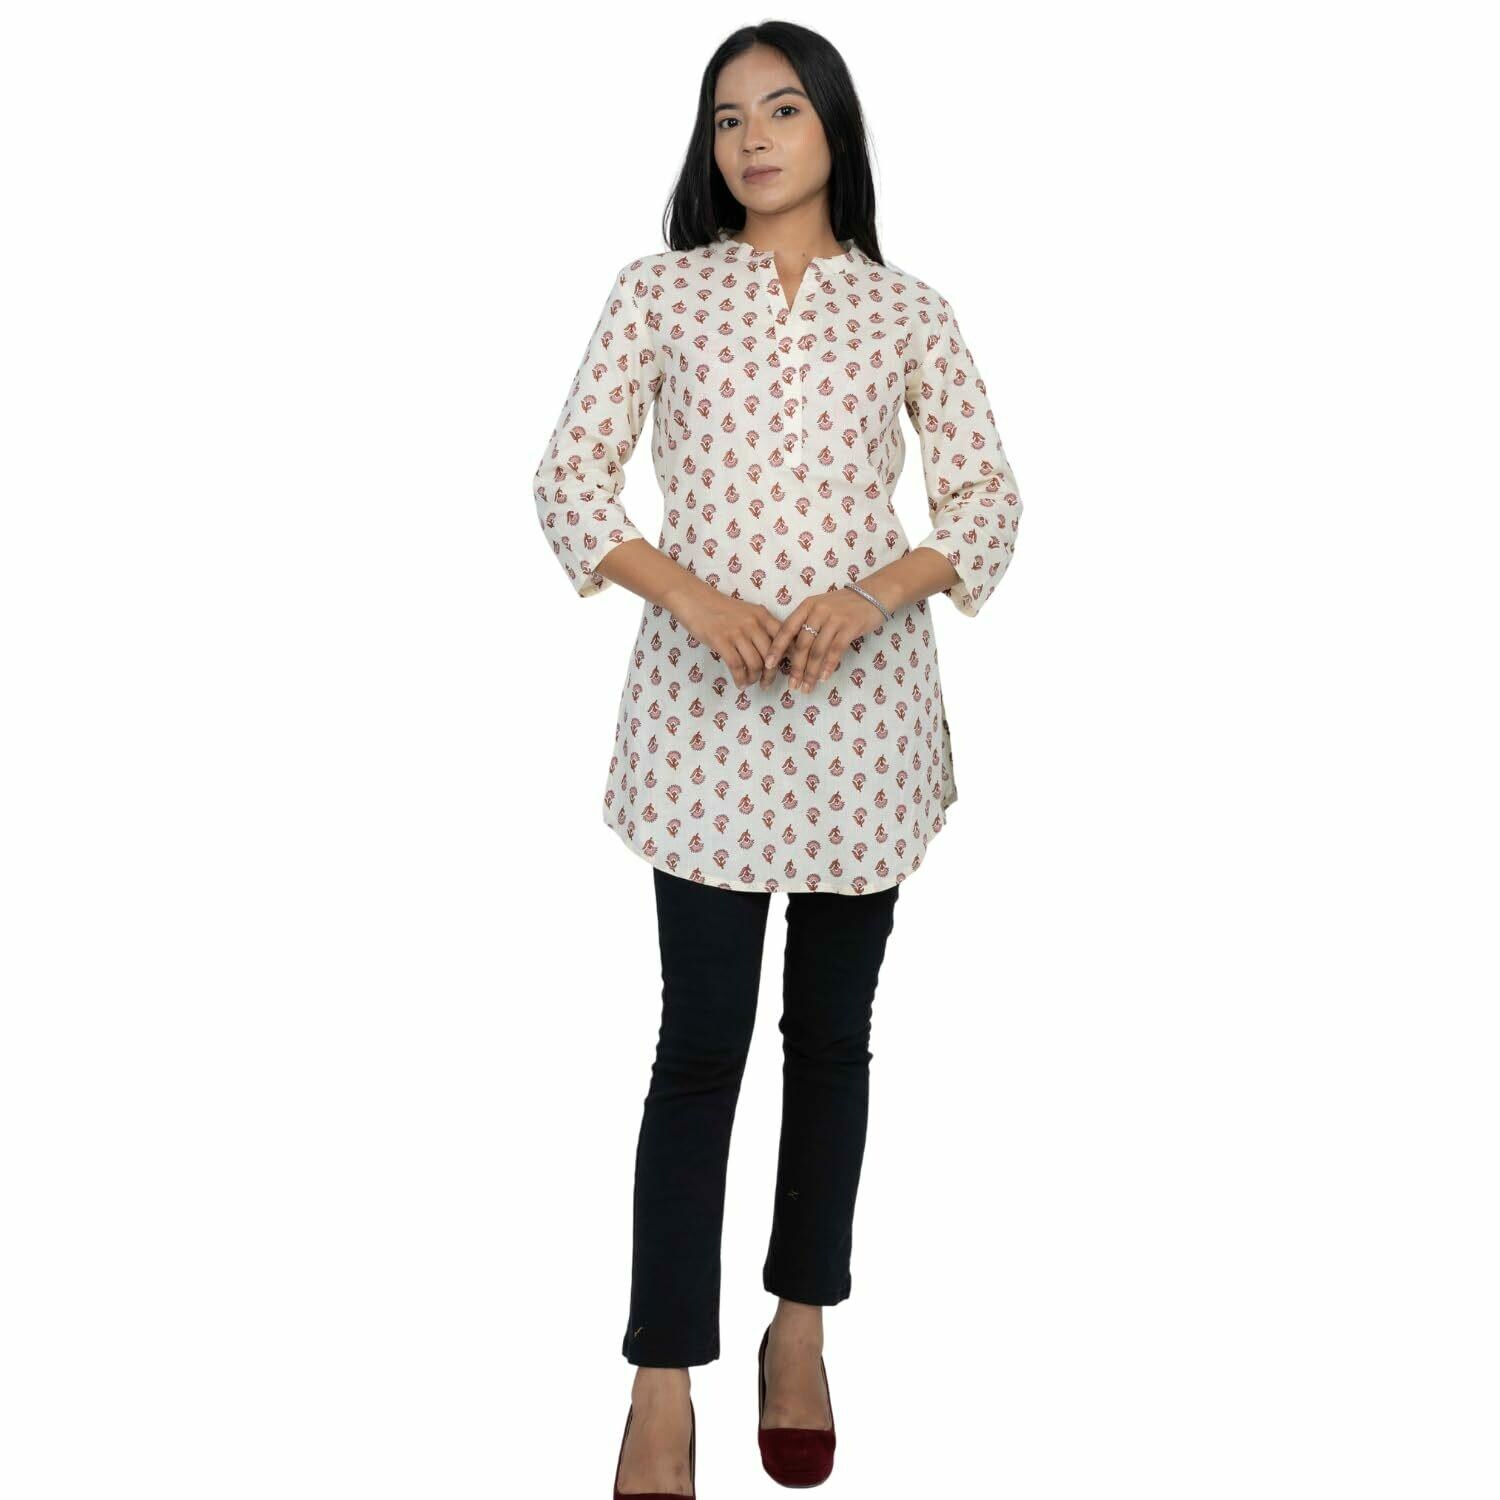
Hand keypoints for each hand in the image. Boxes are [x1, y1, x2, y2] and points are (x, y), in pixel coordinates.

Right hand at [669, 582, 783, 688]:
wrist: (694, 599)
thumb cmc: (720, 608)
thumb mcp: (747, 612)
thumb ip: (761, 628)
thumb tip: (774, 652)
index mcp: (763, 615)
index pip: (784, 639)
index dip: (790, 657)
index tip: (789, 670)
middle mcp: (753, 623)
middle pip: (771, 656)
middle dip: (771, 674)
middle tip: (766, 683)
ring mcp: (737, 632)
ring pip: (755, 663)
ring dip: (755, 678)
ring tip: (750, 682)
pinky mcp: (721, 641)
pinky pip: (737, 666)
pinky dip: (740, 679)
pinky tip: (740, 684)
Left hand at [760, 587, 885, 692]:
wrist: (873, 594)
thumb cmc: (843, 606)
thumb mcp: (820, 609)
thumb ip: (807, 626)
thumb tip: (791, 653)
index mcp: (806, 606)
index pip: (786, 629)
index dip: (776, 648)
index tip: (768, 664)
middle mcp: (817, 611)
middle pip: (802, 644)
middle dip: (796, 668)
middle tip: (792, 685)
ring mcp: (834, 618)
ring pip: (817, 650)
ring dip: (811, 672)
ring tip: (807, 687)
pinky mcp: (850, 626)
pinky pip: (835, 650)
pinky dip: (828, 666)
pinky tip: (823, 678)